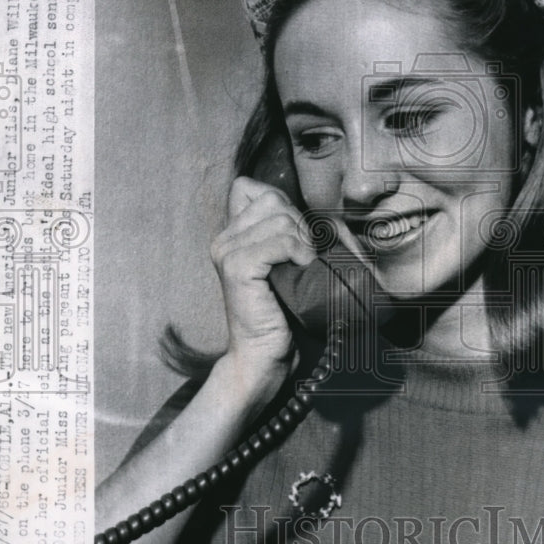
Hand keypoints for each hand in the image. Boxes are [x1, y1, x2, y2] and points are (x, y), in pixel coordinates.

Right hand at [210, 176, 316, 401]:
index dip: (281, 203)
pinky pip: (279, 240)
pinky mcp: (237, 268)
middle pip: (273, 199)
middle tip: (305, 257)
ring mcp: (227, 252)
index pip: (249, 187)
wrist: (263, 356)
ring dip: (303, 240)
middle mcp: (224, 239)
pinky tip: (300, 270)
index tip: (295, 236)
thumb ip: (285, 233)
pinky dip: (299, 252)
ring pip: (280, 217)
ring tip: (303, 267)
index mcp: (232, 235)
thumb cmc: (282, 312)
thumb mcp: (283, 264)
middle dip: (300, 223)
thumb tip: (319, 213)